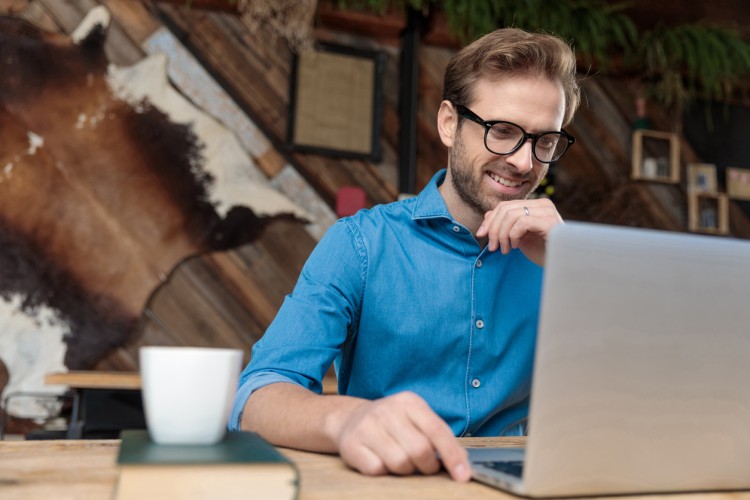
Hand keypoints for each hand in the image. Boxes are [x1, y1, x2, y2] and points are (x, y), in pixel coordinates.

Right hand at [330, 391, 470, 481]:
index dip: (452, 455)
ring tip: (401, 460)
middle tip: (425, 467)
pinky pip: (377, 470)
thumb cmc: (393, 424)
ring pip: (399, 463)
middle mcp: (387, 411)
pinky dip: (383, 471)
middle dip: (427, 466)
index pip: (437, 430)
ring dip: (405, 470)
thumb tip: (462, 463)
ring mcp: (367, 426)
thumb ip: (438, 436)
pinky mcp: (351, 444)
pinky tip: (380, 460)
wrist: (350, 418)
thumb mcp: (416, 419)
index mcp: (409, 402)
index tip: (463, 476)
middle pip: (419, 450)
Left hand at [476, 198, 562, 265]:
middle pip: (505, 209)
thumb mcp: (519, 237)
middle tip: (492, 246)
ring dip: (502, 235)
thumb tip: (487, 215)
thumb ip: (506, 225)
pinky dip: (513, 235)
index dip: (490, 220)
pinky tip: (515, 246)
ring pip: (511, 215)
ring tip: (504, 249)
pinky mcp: (550, 221)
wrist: (561, 265)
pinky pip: (522, 222)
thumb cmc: (542, 252)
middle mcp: (543, 204)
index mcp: (535, 205)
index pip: (505, 206)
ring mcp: (548, 211)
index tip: (481, 235)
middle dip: (493, 228)